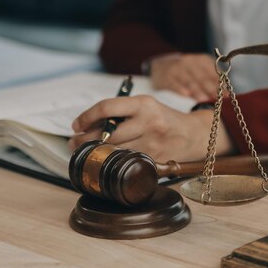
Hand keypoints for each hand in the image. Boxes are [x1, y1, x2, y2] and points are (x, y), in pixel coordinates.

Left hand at [70, 95, 234, 161]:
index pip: (107, 108)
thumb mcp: (145, 106)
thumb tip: (88, 125)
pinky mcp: (156, 160)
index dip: (87, 117)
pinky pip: (128, 162)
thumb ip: (121, 113)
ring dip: (96, 153)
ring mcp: (153, 143)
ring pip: (115, 151)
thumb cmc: (163, 119)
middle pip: (107, 133)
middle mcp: (148, 122)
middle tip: (74, 142)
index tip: (76, 125)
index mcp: (143, 104)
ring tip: (85, 152)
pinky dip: (114, 163)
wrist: (193, 135)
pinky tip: (106, 161)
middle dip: (85, 140)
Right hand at [149, 53, 218, 101]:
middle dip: (210, 88)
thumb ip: (211, 80)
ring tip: (204, 99)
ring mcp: (177, 69)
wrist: (161, 67)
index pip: (213, 72)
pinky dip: (180, 89)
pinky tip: (186, 95)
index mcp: (202, 60)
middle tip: (218, 98)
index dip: (220, 84)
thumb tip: (225, 94)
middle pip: (202, 77)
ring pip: (189, 81)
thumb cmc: (187, 73)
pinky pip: (175, 83)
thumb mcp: (200, 70)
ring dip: (197, 90)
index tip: (226, 94)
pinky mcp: (167, 77)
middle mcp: (190, 62)